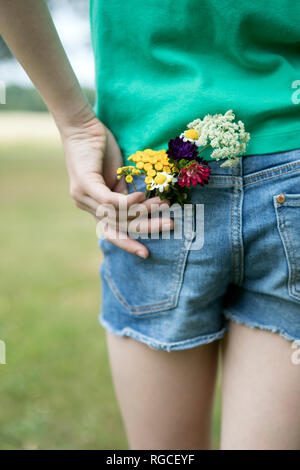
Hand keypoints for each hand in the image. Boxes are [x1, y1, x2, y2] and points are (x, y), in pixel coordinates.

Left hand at [60, 112, 173, 257]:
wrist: (81, 126)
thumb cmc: (100, 149)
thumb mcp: (117, 177)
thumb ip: (125, 194)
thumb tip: (145, 207)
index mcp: (94, 206)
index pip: (111, 231)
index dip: (128, 243)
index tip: (146, 253)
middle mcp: (86, 205)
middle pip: (118, 226)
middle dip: (146, 229)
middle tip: (169, 226)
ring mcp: (83, 196)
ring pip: (117, 215)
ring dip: (142, 211)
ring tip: (162, 203)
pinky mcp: (85, 184)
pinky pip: (109, 201)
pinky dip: (127, 202)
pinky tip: (141, 196)